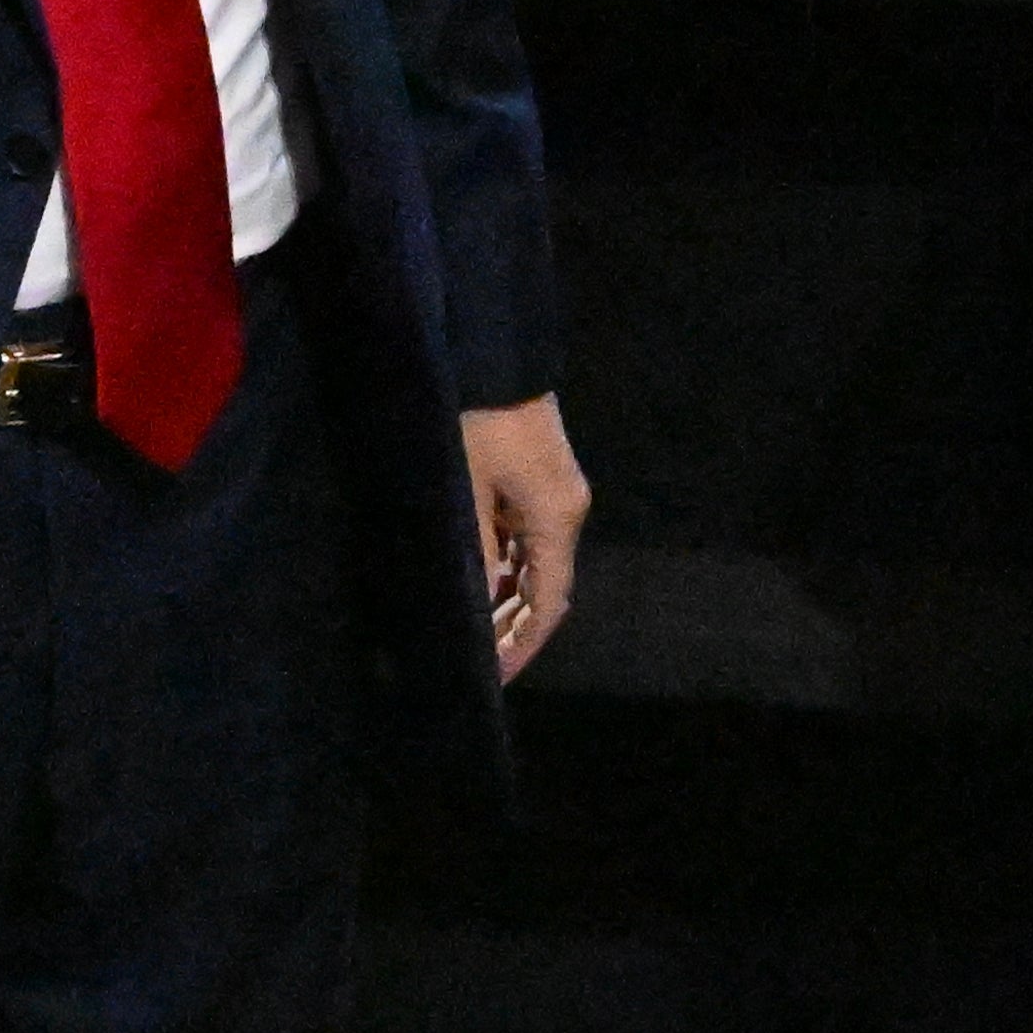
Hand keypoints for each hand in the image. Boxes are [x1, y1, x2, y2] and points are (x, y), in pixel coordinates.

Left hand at [461, 396, 588, 680]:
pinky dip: (504, 566)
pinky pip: (525, 538)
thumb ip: (473, 550)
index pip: (549, 602)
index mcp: (556, 519)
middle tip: (480, 661)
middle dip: (514, 627)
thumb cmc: (478, 423)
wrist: (497, 359)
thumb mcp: (467, 489)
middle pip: (546, 587)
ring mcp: (556, 496)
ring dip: (507, 598)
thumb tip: (474, 603)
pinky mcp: (539, 481)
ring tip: (473, 631)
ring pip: (534, 564)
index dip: (523, 642)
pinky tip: (478, 584)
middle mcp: (566, 512)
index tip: (498, 674)